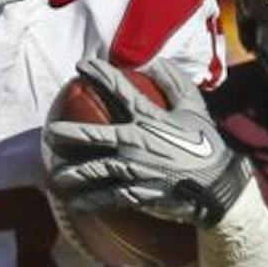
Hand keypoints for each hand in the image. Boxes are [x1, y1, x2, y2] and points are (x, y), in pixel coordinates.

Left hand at [42, 57, 251, 226]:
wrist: (217, 188)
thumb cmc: (207, 146)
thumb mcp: (195, 109)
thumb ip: (175, 82)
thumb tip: (156, 63)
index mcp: (150, 118)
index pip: (119, 90)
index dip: (99, 74)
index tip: (81, 66)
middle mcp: (137, 143)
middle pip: (94, 134)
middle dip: (68, 132)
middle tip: (50, 133)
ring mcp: (134, 170)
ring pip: (94, 170)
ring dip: (71, 173)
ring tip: (55, 176)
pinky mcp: (136, 194)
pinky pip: (106, 197)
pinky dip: (88, 201)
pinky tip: (73, 203)